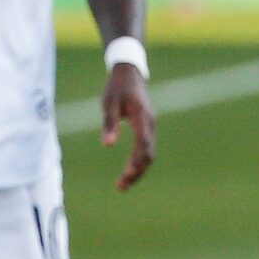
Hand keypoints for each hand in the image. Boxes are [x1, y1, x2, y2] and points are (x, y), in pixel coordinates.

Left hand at [101, 65, 155, 190]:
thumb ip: (109, 123)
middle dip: (136, 173)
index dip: (136, 161)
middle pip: (148, 154)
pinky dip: (140, 162)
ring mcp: (150, 126)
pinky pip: (147, 149)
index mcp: (142, 117)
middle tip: (120, 187)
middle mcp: (150, 124)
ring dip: (138, 170)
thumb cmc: (117, 87)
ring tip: (122, 184)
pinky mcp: (147, 127)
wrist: (130, 72)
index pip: (142, 144)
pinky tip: (129, 171)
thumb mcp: (109, 102)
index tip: (127, 174)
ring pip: (149, 154)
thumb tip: (108, 145)